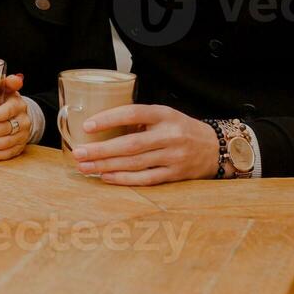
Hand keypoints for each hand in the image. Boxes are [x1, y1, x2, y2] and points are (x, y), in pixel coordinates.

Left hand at [70, 104, 220, 185]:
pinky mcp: (174, 174)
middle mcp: (170, 135)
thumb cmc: (181, 129)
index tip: (87, 126)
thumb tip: (101, 127)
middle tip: (78, 153)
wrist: (215, 148)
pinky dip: (123, 178)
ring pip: (134, 163)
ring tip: (84, 166)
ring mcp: (173, 156)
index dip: (109, 119)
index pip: (133, 114)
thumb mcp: (165, 116)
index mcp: (165, 114)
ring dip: (106, 166)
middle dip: (101, 150)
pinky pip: (145, 178)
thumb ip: (140, 120)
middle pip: (130, 144)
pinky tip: (105, 177)